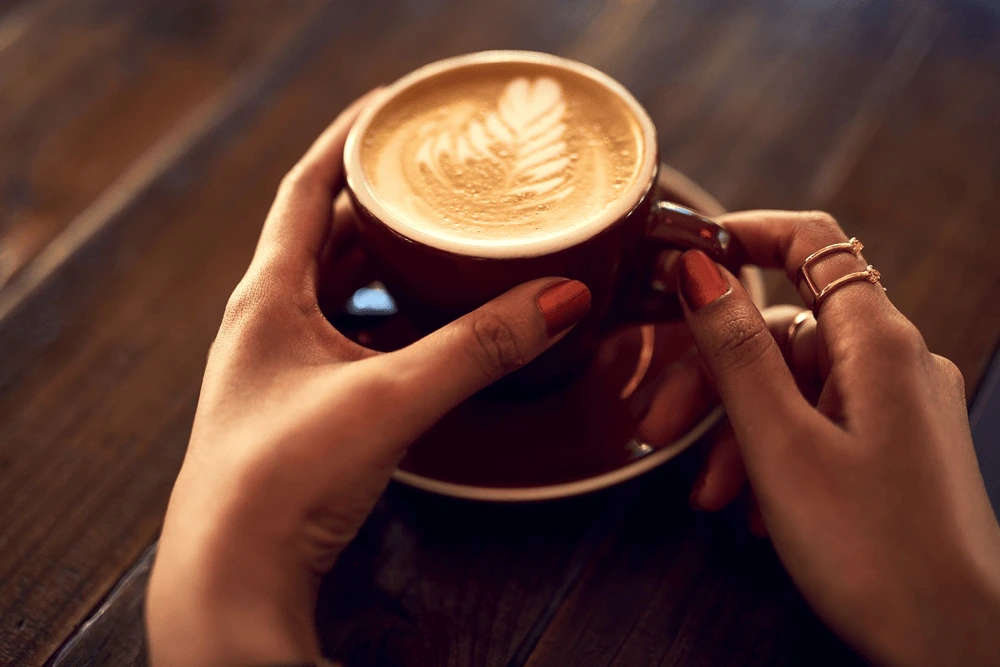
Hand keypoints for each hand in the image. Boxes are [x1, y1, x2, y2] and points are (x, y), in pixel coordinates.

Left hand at [145, 93, 590, 666]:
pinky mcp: (305, 410)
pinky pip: (351, 339)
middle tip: (435, 178)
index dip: (346, 140)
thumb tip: (560, 296)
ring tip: (439, 240)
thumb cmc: (281, 481)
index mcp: (267, 298)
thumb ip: (479, 346)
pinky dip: (389, 319)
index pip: (305, 189)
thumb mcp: (389, 397)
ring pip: (339, 291)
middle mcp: (268, 325)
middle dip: (380, 202)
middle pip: (325, 236)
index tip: (390, 110)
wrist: (235, 577)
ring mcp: (284, 369)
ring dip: (385, 262)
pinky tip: (425, 326)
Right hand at [647, 210, 999, 665]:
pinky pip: (817, 427)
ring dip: (736, 433)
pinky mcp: (892, 451)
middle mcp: (893, 364)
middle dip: (713, 376)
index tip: (687, 254)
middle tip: (659, 422)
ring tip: (708, 494)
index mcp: (876, 343)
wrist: (955, 645)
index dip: (745, 234)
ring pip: (792, 387)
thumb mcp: (780, 444)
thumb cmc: (878, 553)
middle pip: (784, 331)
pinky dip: (771, 456)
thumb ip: (735, 350)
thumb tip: (700, 270)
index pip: (812, 243)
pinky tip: (751, 506)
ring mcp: (896, 409)